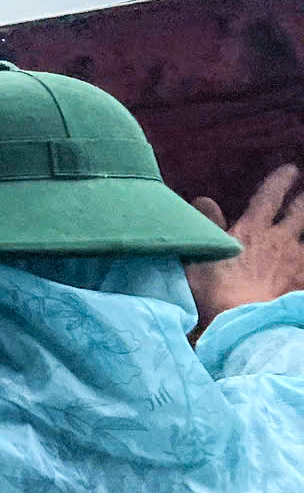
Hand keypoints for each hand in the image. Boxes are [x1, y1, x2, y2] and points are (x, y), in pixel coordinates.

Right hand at [187, 165, 303, 321]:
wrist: (243, 322)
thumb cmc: (214, 290)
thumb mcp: (199, 255)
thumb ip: (205, 224)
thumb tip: (204, 200)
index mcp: (253, 230)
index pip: (270, 196)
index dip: (280, 181)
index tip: (290, 171)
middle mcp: (280, 240)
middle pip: (299, 214)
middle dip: (302, 201)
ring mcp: (296, 262)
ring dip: (303, 233)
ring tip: (302, 233)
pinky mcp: (301, 284)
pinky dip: (303, 266)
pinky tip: (301, 270)